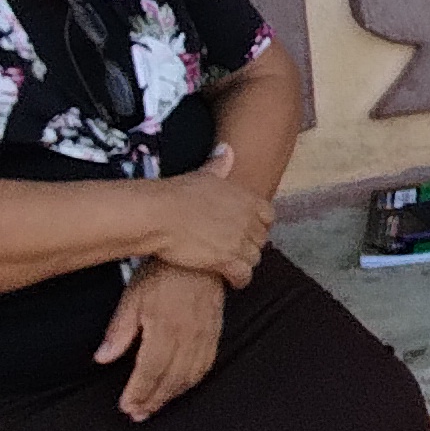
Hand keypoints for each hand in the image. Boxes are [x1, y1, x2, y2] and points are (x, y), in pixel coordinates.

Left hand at [96, 264, 224, 420]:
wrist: (199, 256)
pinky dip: (192, 382)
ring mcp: (205, 335)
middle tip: (138, 413)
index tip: (127, 406)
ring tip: (155, 405)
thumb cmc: (163, 272)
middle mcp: (188, 335)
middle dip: (153, 400)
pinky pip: (206, 365)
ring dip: (172, 396)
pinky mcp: (215, 332)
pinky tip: (180, 387)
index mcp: (165, 327)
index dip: (138, 393)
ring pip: (190, 377)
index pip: (150, 371)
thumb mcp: (132, 296)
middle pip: (170, 380)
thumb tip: (103, 358)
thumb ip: (119, 331)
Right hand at [143, 145, 269, 288]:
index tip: (248, 229)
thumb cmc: (177, 193)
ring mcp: (240, 241)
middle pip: (261, 239)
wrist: (160, 214)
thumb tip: (227, 150)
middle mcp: (248, 219)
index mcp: (247, 198)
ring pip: (254, 258)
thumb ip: (219, 165)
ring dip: (245, 262)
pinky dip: (240, 279)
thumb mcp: (202, 174)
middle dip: (251, 245)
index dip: (259, 224)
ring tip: (233, 265)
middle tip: (237, 249)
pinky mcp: (228, 260)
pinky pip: (244, 275)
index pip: (268, 216)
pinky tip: (232, 280)